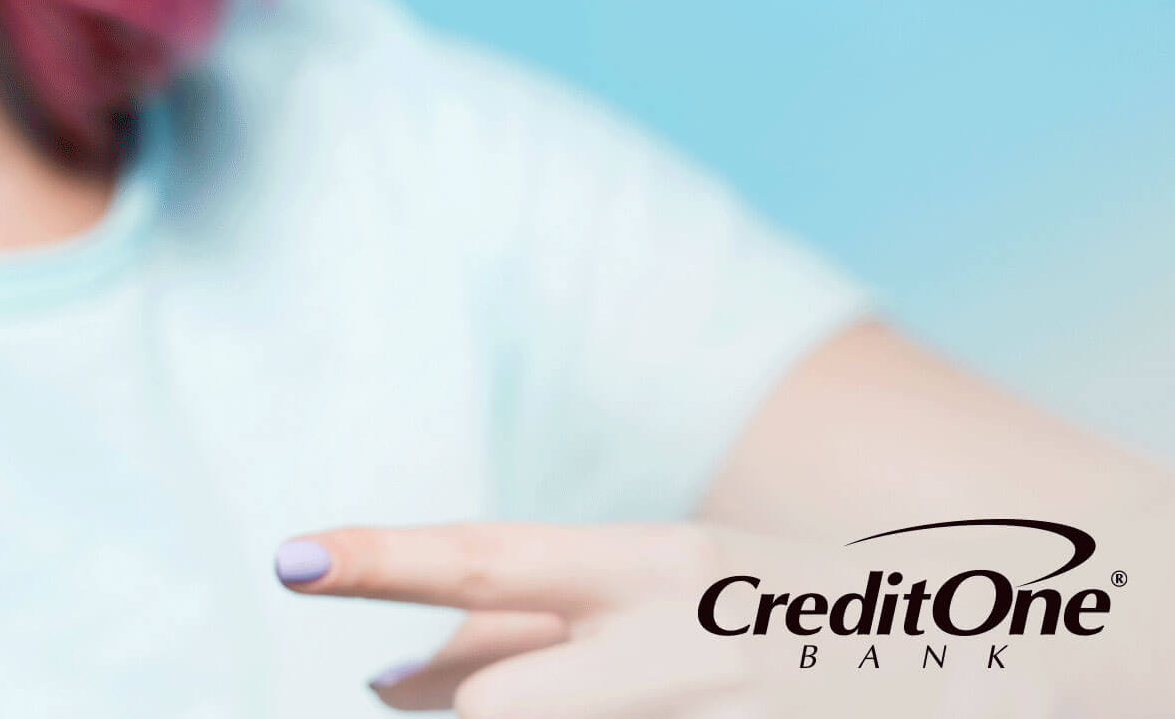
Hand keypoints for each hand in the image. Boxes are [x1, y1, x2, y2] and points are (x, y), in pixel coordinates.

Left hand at [273, 521, 1064, 717]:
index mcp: (653, 562)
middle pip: (505, 701)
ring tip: (534, 692)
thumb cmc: (771, 616)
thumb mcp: (657, 593)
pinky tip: (605, 716)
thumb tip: (381, 686)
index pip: (487, 558)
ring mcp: (719, 707)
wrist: (972, 646)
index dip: (382, 561)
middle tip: (400, 694)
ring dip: (510, 718)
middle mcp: (681, 636)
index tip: (287, 557)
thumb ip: (525, 634)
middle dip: (457, 708)